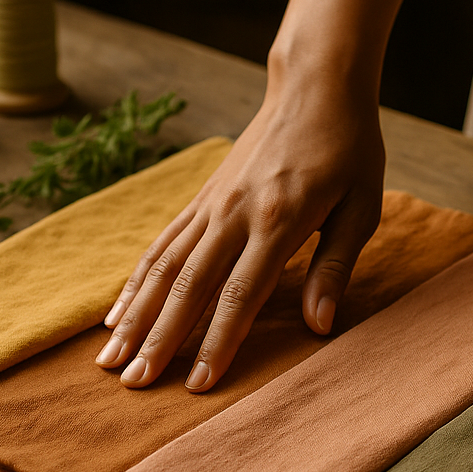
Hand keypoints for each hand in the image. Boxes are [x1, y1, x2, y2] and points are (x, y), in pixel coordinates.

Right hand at [97, 81, 384, 389]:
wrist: (315, 86)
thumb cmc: (349, 151)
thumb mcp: (362, 208)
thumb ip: (334, 268)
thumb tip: (319, 327)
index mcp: (277, 220)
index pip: (240, 294)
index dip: (217, 342)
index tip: (197, 384)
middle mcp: (233, 213)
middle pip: (188, 286)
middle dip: (159, 339)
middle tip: (134, 384)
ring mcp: (211, 204)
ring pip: (163, 267)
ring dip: (135, 316)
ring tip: (110, 359)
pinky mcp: (201, 198)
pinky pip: (160, 244)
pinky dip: (135, 282)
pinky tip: (116, 313)